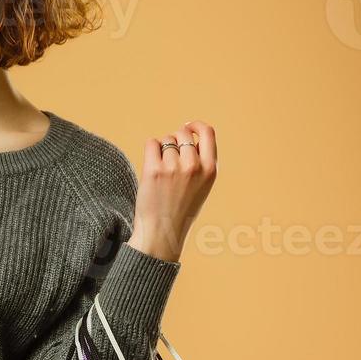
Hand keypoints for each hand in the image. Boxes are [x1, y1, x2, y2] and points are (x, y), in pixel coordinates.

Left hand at [127, 121, 216, 262]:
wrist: (162, 233)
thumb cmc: (180, 210)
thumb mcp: (202, 187)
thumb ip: (200, 162)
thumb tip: (188, 136)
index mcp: (210, 170)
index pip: (208, 132)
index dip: (195, 126)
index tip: (187, 127)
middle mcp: (194, 166)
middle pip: (182, 134)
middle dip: (174, 140)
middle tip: (168, 157)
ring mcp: (174, 168)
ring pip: (166, 140)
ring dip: (161, 150)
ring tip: (161, 172)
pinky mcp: (154, 170)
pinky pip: (151, 143)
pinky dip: (150, 150)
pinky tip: (151, 166)